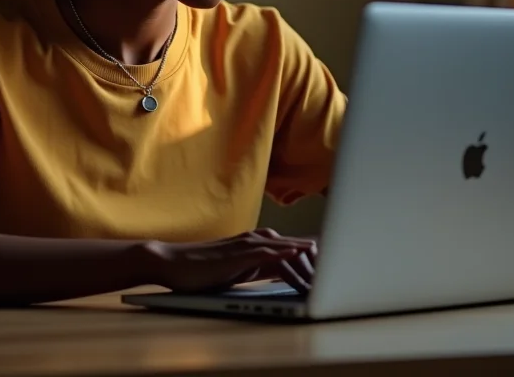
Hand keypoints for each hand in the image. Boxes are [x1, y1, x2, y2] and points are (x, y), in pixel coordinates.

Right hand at [145, 228, 316, 293]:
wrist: (173, 264)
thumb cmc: (202, 271)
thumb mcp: (237, 270)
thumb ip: (259, 267)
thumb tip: (282, 272)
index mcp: (255, 244)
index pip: (290, 248)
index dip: (311, 257)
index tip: (332, 263)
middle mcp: (253, 240)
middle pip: (292, 244)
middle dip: (314, 257)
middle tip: (339, 263)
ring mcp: (245, 245)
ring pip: (282, 246)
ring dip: (304, 254)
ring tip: (327, 259)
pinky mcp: (236, 254)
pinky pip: (265, 251)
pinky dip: (283, 251)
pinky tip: (298, 251)